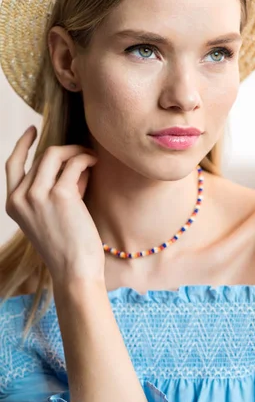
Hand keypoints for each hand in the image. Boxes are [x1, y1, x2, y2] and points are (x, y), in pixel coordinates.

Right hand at [5, 125, 104, 284]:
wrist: (75, 271)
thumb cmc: (68, 246)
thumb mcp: (50, 214)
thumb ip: (53, 188)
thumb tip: (72, 161)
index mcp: (13, 204)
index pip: (12, 164)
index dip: (22, 144)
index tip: (33, 129)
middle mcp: (20, 198)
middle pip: (42, 157)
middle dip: (66, 154)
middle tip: (84, 160)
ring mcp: (37, 195)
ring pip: (55, 153)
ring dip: (76, 152)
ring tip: (91, 160)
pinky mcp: (60, 195)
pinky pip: (74, 163)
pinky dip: (86, 159)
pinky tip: (95, 164)